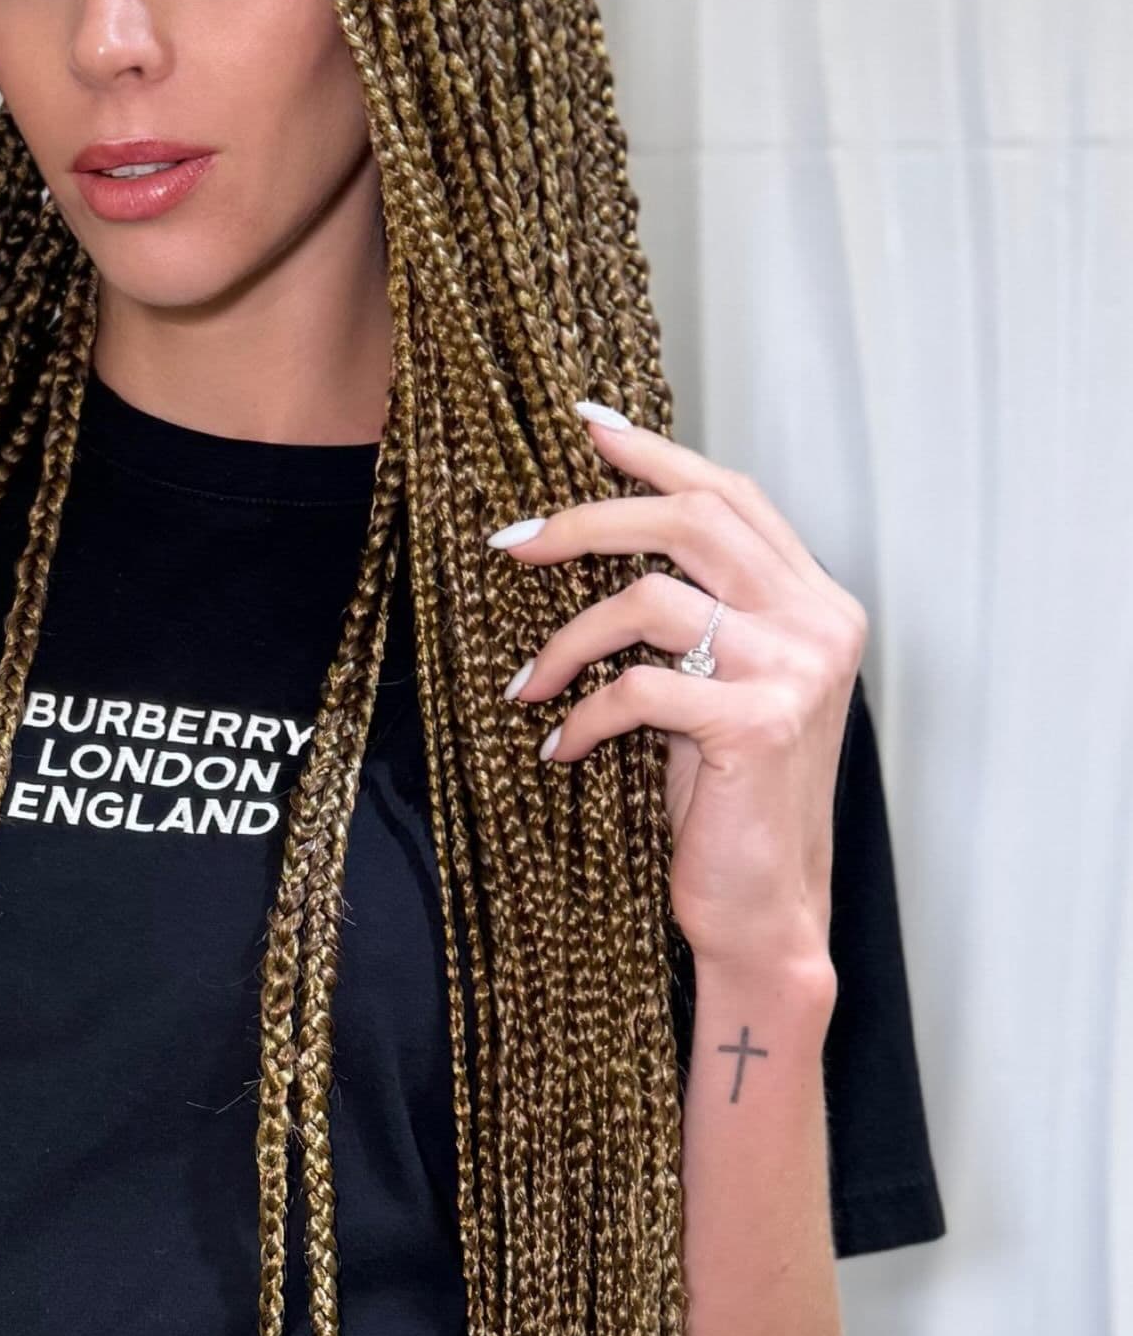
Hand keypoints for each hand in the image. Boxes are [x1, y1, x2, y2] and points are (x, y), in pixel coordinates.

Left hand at [488, 403, 866, 972]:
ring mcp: (796, 670)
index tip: (588, 425)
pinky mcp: (757, 724)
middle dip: (590, 519)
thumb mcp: (716, 688)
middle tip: (515, 541)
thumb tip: (595, 536)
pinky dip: (583, 715)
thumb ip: (694, 613)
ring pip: (650, 601)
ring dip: (566, 641)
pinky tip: (560, 746)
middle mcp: (820, 622)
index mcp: (816, 602)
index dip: (658, 456)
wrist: (765, 909)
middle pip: (692, 521)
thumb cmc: (730, 803)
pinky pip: (638, 688)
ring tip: (529, 685)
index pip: (733, 497)